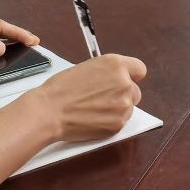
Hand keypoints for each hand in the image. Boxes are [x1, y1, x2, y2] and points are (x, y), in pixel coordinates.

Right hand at [29, 53, 146, 143]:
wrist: (49, 111)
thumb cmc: (62, 88)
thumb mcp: (88, 68)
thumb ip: (108, 72)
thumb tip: (115, 80)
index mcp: (116, 64)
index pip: (139, 69)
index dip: (131, 76)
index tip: (125, 80)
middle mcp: (124, 83)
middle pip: (135, 91)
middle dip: (122, 95)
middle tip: (103, 98)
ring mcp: (123, 105)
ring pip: (128, 108)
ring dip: (116, 109)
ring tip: (94, 109)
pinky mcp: (118, 125)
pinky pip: (120, 122)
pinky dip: (110, 122)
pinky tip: (93, 119)